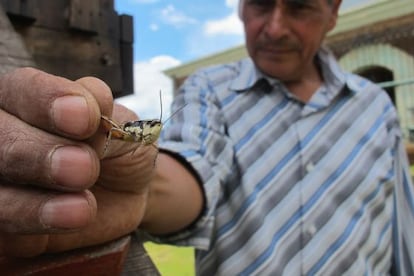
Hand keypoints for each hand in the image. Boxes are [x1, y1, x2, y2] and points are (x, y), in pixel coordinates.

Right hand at [0, 68, 156, 256]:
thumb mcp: (124, 128)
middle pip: (0, 139)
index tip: (85, 119)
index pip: (24, 89)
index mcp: (29, 100)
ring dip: (35, 204)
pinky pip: (2, 233)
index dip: (48, 101)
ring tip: (84, 208)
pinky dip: (32, 232)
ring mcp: (2, 182)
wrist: (126, 191)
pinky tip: (67, 223)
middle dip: (39, 154)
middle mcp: (6, 135)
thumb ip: (106, 117)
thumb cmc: (118, 149)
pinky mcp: (6, 226)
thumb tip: (92, 101)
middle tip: (84, 168)